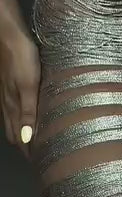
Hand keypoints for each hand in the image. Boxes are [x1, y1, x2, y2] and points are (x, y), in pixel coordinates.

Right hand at [0, 28, 40, 158]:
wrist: (7, 32)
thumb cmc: (21, 56)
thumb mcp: (29, 86)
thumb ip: (28, 112)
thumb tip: (27, 139)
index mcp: (13, 106)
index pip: (20, 138)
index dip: (28, 152)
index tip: (38, 164)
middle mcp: (8, 103)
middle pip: (14, 133)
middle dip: (24, 147)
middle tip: (37, 157)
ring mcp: (6, 95)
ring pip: (12, 122)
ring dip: (21, 134)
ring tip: (33, 143)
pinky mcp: (8, 86)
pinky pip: (12, 110)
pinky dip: (18, 120)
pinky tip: (26, 118)